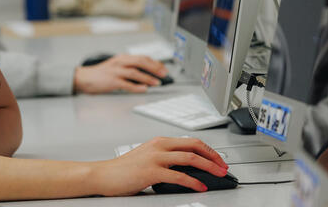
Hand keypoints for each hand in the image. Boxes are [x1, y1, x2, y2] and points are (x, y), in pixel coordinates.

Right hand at [74, 55, 167, 93]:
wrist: (84, 78)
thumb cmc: (101, 73)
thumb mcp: (116, 66)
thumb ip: (129, 67)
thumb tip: (146, 73)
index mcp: (122, 58)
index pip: (142, 57)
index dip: (155, 62)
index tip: (163, 68)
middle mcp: (120, 62)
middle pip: (141, 62)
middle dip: (154, 68)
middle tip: (164, 74)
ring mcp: (116, 72)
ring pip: (135, 73)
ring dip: (148, 78)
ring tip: (157, 82)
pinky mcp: (112, 82)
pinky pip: (127, 84)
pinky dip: (137, 87)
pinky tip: (144, 89)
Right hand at [91, 137, 227, 195]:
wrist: (104, 174)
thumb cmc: (124, 169)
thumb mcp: (148, 157)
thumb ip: (166, 159)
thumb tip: (189, 168)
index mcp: (160, 141)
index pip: (191, 141)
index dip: (208, 149)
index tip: (218, 159)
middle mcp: (159, 146)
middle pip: (194, 146)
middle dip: (213, 156)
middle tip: (223, 166)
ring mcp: (155, 158)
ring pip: (190, 158)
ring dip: (208, 166)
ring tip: (218, 175)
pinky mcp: (151, 172)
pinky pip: (178, 176)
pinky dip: (192, 181)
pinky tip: (199, 186)